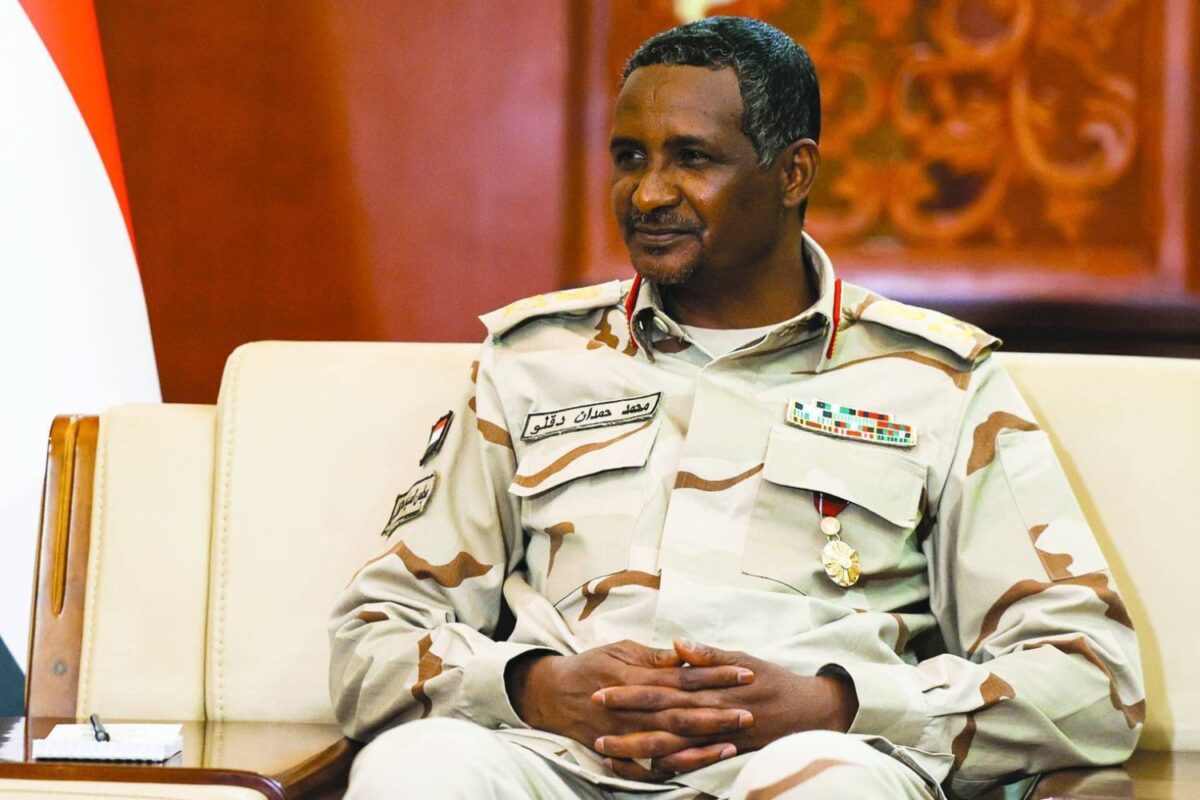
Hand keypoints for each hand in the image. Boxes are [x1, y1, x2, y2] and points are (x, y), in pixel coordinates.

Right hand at [506, 640, 754, 776]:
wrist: (553, 695)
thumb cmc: (590, 666)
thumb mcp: (620, 650)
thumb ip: (655, 657)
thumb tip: (686, 653)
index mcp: (635, 678)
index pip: (683, 676)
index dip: (715, 675)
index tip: (744, 672)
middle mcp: (633, 709)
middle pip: (682, 711)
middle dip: (718, 712)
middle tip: (750, 711)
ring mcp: (627, 733)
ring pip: (672, 740)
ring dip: (705, 741)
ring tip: (736, 739)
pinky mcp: (622, 752)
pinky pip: (654, 765)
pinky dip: (680, 764)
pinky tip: (704, 761)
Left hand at [594, 639, 857, 781]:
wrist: (812, 711)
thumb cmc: (774, 680)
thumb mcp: (742, 658)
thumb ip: (707, 654)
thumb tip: (675, 643)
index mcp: (711, 685)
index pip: (662, 686)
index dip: (630, 689)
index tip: (601, 688)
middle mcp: (712, 712)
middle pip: (660, 717)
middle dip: (624, 718)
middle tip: (593, 717)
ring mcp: (719, 736)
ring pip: (671, 744)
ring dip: (637, 746)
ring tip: (607, 747)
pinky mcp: (729, 754)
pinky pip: (693, 764)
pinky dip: (668, 767)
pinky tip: (646, 769)